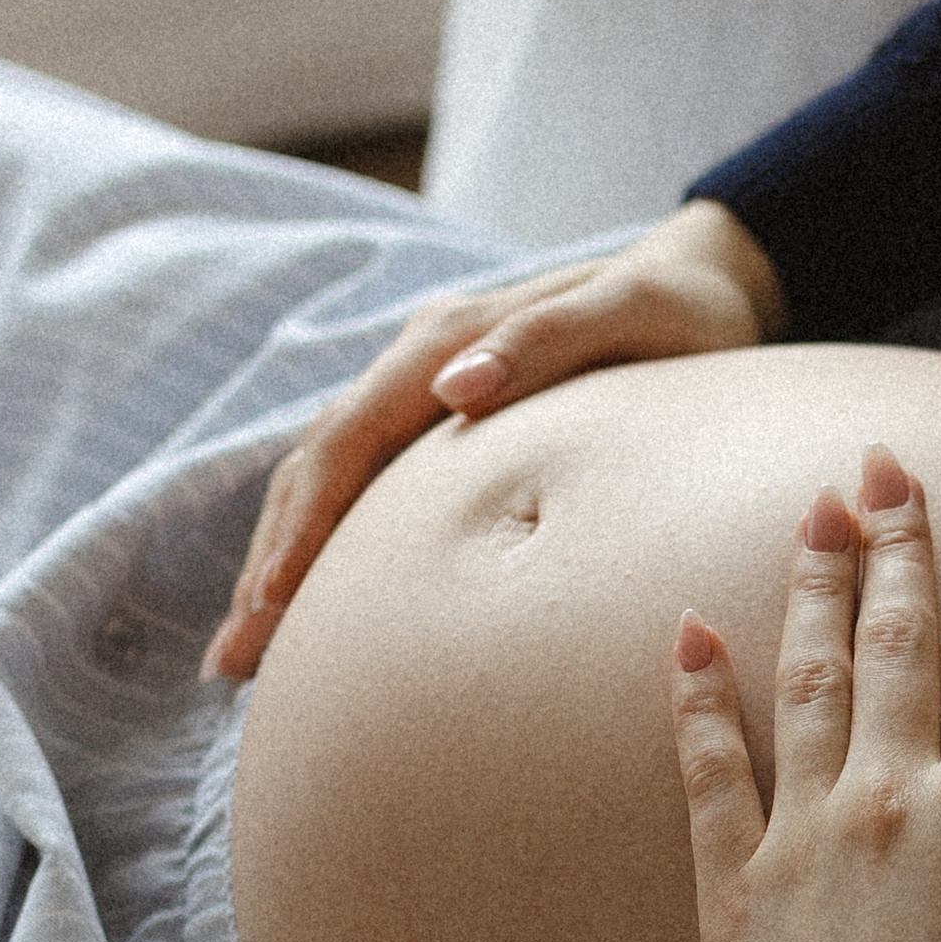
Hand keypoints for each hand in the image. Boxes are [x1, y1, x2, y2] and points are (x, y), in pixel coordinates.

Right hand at [202, 197, 783, 679]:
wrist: (705, 281)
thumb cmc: (681, 310)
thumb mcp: (632, 314)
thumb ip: (548, 342)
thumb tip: (456, 388)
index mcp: (447, 336)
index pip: (349, 440)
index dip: (306, 523)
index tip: (275, 600)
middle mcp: (419, 361)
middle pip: (317, 469)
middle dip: (271, 564)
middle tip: (234, 660)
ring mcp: (425, 391)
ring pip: (329, 483)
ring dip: (283, 564)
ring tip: (246, 655)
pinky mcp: (444, 423)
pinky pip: (367, 488)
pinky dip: (327, 548)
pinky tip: (312, 610)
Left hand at [671, 446, 940, 941]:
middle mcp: (895, 795)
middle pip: (902, 642)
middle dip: (899, 544)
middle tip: (883, 463)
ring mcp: (804, 836)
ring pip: (808, 679)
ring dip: (813, 587)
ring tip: (814, 513)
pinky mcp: (732, 892)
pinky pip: (709, 768)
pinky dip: (698, 695)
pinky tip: (689, 634)